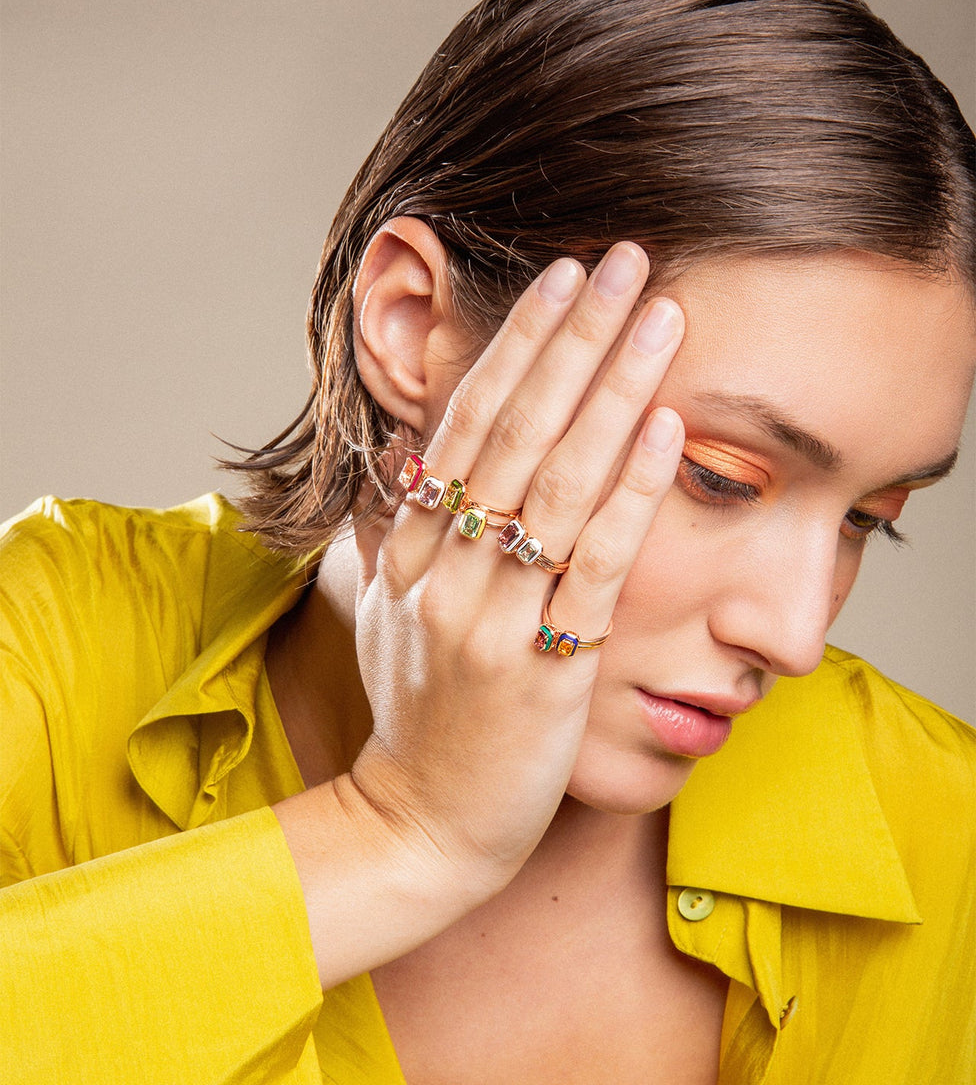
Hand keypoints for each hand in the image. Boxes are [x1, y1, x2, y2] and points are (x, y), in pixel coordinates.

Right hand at [351, 241, 685, 891]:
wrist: (422, 825)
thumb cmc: (419, 717)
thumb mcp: (390, 614)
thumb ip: (397, 533)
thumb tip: (411, 463)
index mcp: (405, 550)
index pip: (465, 424)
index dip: (516, 346)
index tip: (560, 278)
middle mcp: (440, 572)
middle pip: (513, 432)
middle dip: (571, 338)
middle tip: (622, 259)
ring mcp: (488, 621)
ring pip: (556, 484)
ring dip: (612, 392)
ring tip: (658, 316)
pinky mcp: (542, 669)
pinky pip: (592, 567)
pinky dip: (631, 495)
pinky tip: (667, 432)